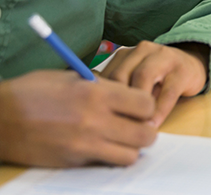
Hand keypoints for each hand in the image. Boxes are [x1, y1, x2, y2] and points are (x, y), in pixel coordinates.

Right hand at [0, 70, 156, 166]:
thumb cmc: (33, 92)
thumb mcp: (73, 78)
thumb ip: (104, 86)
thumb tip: (128, 94)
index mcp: (97, 93)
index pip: (146, 105)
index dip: (146, 105)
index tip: (139, 106)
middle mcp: (95, 120)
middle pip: (145, 134)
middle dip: (145, 129)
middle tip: (136, 125)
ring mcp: (84, 145)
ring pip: (131, 155)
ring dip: (130, 147)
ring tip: (120, 138)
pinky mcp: (73, 162)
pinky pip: (106, 163)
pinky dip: (110, 157)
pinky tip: (101, 146)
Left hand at [101, 41, 208, 127]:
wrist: (191, 65)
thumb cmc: (156, 79)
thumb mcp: (133, 80)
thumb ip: (117, 92)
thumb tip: (96, 117)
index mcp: (124, 54)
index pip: (105, 76)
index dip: (99, 101)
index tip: (97, 123)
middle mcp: (142, 50)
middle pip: (121, 75)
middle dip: (116, 103)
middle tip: (114, 128)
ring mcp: (164, 56)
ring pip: (143, 76)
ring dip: (137, 105)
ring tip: (134, 127)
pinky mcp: (182, 69)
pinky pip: (168, 91)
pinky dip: (159, 110)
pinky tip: (154, 124)